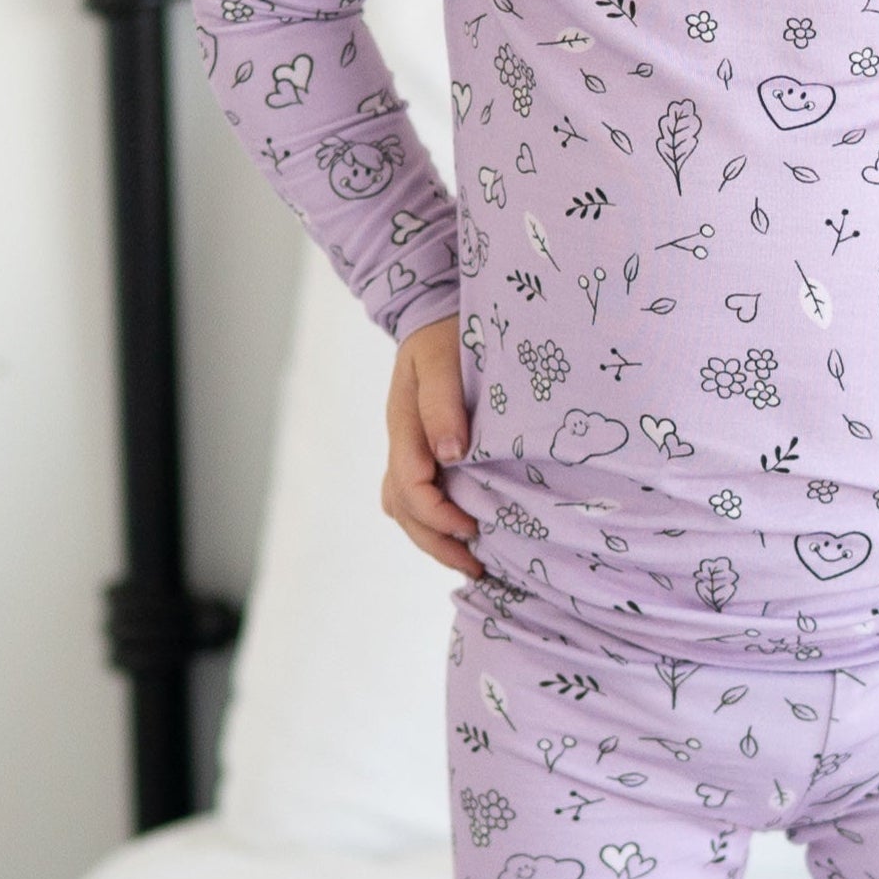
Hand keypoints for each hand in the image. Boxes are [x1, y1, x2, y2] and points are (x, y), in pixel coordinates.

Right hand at [382, 316, 484, 580]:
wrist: (437, 313)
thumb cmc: (445, 333)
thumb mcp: (441, 358)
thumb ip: (442, 402)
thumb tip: (450, 454)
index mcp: (403, 424)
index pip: (409, 484)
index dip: (438, 513)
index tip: (472, 528)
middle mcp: (401, 443)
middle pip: (403, 508)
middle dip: (437, 542)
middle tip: (477, 565)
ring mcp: (408, 449)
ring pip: (404, 509)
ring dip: (433, 539)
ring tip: (472, 562)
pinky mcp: (420, 452)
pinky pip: (413, 498)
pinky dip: (433, 523)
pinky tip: (462, 535)